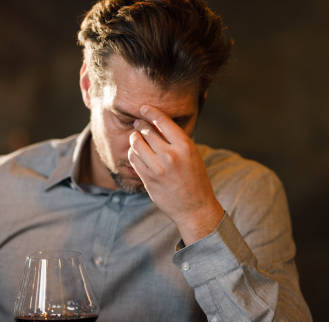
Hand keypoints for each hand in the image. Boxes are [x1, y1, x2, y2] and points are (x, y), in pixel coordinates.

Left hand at [128, 104, 223, 244]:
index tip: (144, 108)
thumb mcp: (192, 155)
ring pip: (136, 144)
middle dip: (140, 125)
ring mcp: (157, 168)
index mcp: (185, 146)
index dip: (151, 112)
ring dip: (134, 138)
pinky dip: (133, 153)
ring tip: (136, 137)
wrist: (194, 208)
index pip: (163, 122)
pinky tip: (136, 152)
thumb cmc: (195, 179)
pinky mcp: (148, 179)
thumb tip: (156, 124)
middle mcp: (171, 156)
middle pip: (147, 131)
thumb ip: (176, 141)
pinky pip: (134, 159)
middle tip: (137, 122)